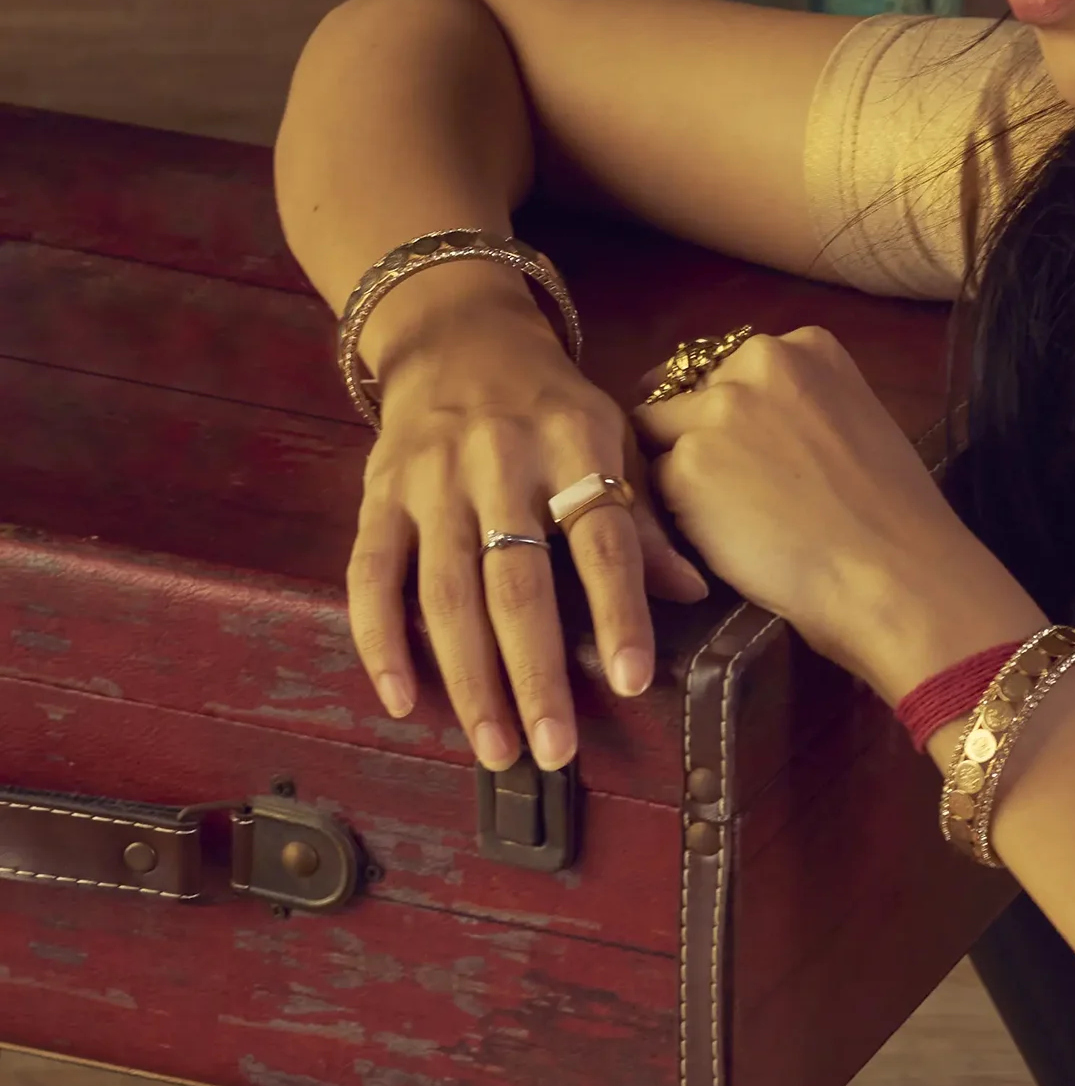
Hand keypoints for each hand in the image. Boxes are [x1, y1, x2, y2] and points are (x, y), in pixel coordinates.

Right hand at [348, 272, 706, 767]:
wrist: (459, 334)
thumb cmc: (552, 406)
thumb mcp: (613, 440)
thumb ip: (646, 521)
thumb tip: (693, 594)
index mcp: (573, 444)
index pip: (602, 539)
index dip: (618, 612)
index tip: (632, 683)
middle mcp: (499, 460)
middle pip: (518, 583)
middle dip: (535, 675)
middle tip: (554, 751)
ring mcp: (431, 480)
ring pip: (446, 593)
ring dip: (469, 679)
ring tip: (496, 748)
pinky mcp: (379, 494)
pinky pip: (371, 575)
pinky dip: (381, 641)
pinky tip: (402, 699)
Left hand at [634, 324, 1035, 701]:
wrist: (895, 575)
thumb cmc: (895, 519)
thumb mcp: (858, 422)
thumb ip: (801, 407)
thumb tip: (757, 426)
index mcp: (807, 346)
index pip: (729, 365)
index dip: (727, 411)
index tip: (745, 451)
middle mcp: (757, 360)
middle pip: (684, 392)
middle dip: (694, 435)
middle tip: (732, 491)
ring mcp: (717, 411)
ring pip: (661, 438)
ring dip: (681, 474)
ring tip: (726, 522)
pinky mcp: (687, 466)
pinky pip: (659, 488)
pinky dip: (678, 517)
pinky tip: (725, 543)